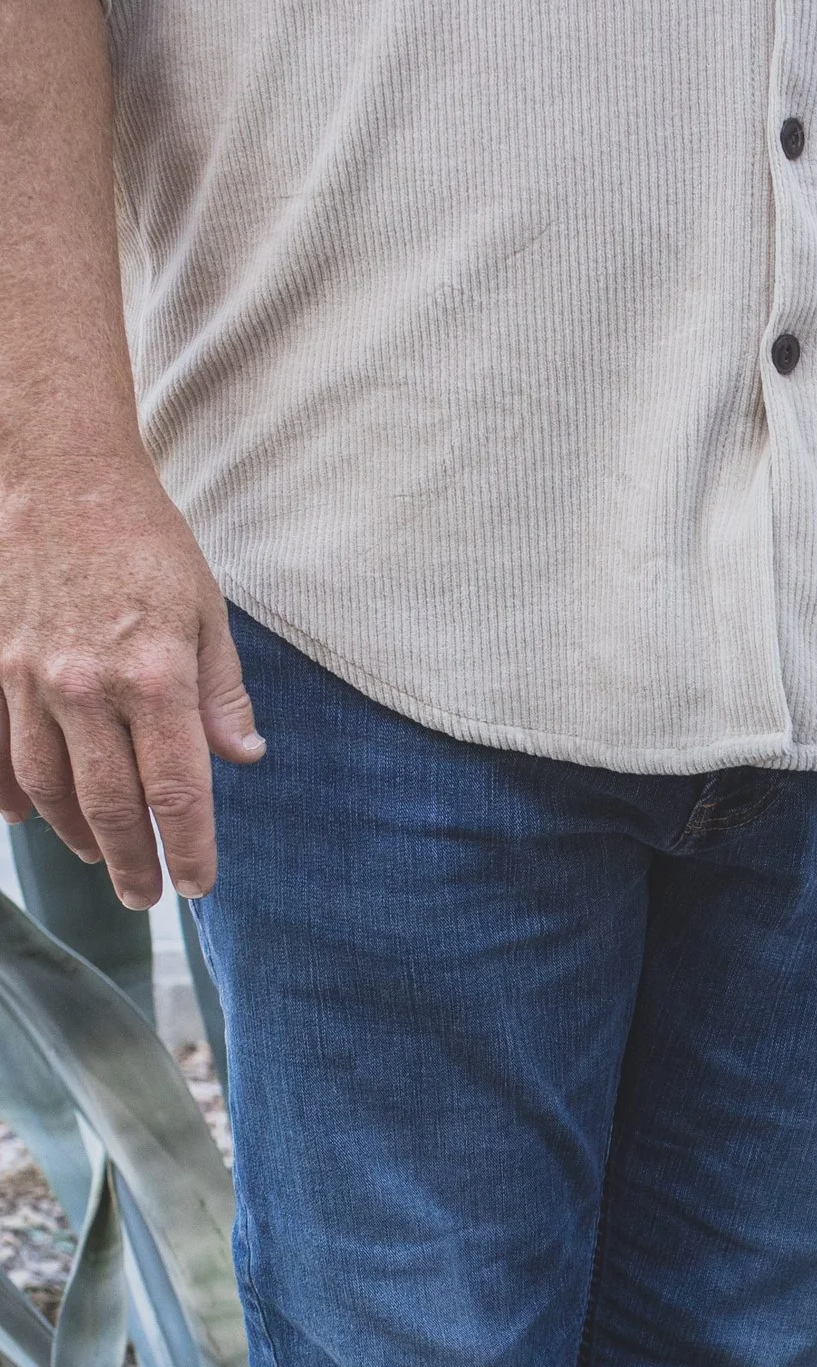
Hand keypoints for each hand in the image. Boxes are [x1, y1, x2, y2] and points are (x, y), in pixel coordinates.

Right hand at [0, 446, 263, 901]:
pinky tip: (29, 819)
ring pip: (48, 785)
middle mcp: (86, 687)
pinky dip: (13, 793)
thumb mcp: (205, 608)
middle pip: (109, 806)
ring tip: (102, 860)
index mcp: (154, 676)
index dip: (188, 848)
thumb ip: (222, 691)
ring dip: (76, 835)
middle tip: (148, 898)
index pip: (176, 791)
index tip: (197, 885)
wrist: (53, 469)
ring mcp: (26, 677)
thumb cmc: (140, 535)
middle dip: (132, 863)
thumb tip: (244, 758)